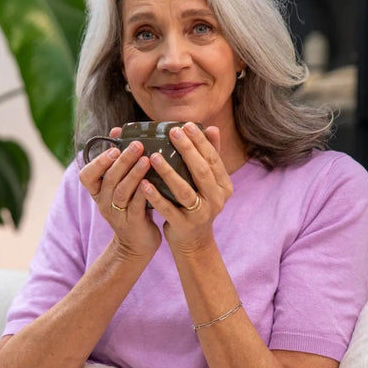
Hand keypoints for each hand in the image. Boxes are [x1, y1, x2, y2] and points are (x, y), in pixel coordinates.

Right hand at [78, 127, 161, 257]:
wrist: (137, 244)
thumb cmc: (131, 206)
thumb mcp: (121, 184)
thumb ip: (118, 161)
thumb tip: (116, 130)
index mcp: (98, 192)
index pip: (86, 176)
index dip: (98, 162)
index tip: (113, 148)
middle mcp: (104, 202)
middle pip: (109, 179)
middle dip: (123, 161)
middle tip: (137, 145)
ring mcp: (118, 214)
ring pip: (122, 191)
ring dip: (134, 174)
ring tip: (147, 160)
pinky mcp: (133, 223)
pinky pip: (137, 206)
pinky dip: (143, 193)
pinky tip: (152, 182)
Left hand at [140, 122, 232, 251]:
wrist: (194, 242)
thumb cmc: (197, 204)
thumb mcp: (207, 183)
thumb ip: (209, 157)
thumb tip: (211, 128)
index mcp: (223, 186)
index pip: (213, 159)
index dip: (200, 141)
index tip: (186, 125)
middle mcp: (216, 199)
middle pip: (201, 171)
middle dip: (187, 150)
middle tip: (172, 132)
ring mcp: (200, 214)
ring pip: (184, 190)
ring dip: (168, 172)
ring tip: (153, 156)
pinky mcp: (184, 226)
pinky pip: (168, 209)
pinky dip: (156, 196)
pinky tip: (144, 183)